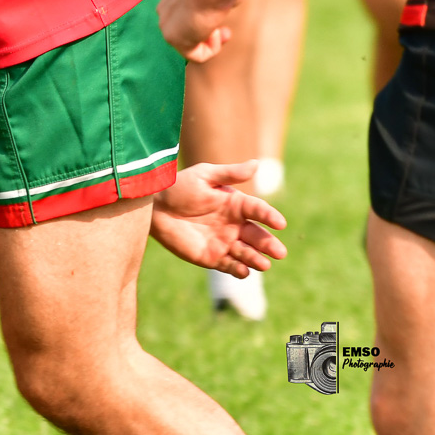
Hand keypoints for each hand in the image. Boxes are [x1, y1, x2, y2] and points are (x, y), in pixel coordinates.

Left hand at [150, 160, 287, 276]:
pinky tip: (243, 271)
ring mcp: (225, 242)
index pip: (258, 211)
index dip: (270, 217)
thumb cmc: (179, 187)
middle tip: (279, 252)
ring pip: (247, 253)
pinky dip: (238, 270)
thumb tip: (257, 163)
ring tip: (263, 264)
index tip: (280, 223)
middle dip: (269, 245)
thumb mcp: (204, 176)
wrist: (154, 207)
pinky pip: (229, 266)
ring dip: (256, 259)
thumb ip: (230, 173)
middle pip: (257, 236)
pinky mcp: (212, 257)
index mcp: (236, 205)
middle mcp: (235, 225)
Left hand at [157, 0, 236, 62]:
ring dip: (210, 40)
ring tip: (221, 31)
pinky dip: (211, 50)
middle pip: (186, 28)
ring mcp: (165, 23)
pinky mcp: (172, 39)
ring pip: (188, 42)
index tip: (223, 13)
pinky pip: (194, 55)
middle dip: (208, 31)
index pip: (187, 12)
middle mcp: (165, 7)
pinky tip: (216, 36)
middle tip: (225, 30)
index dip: (208, 16)